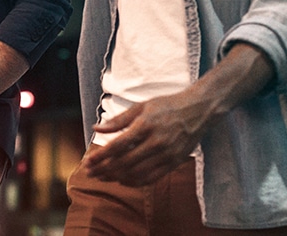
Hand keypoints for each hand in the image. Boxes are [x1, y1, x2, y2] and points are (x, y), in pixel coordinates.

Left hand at [84, 90, 210, 185]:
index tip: (88, 161)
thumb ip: (118, 120)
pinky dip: (135, 181)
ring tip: (102, 177)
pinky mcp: (175, 162)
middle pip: (125, 162)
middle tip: (90, 173)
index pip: (117, 145)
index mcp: (145, 125)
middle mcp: (156, 142)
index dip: (101, 156)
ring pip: (137, 173)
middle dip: (104, 169)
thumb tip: (96, 128)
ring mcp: (167, 154)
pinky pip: (152, 177)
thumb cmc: (167, 105)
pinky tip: (123, 180)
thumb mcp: (141, 106)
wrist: (198, 110)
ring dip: (116, 177)